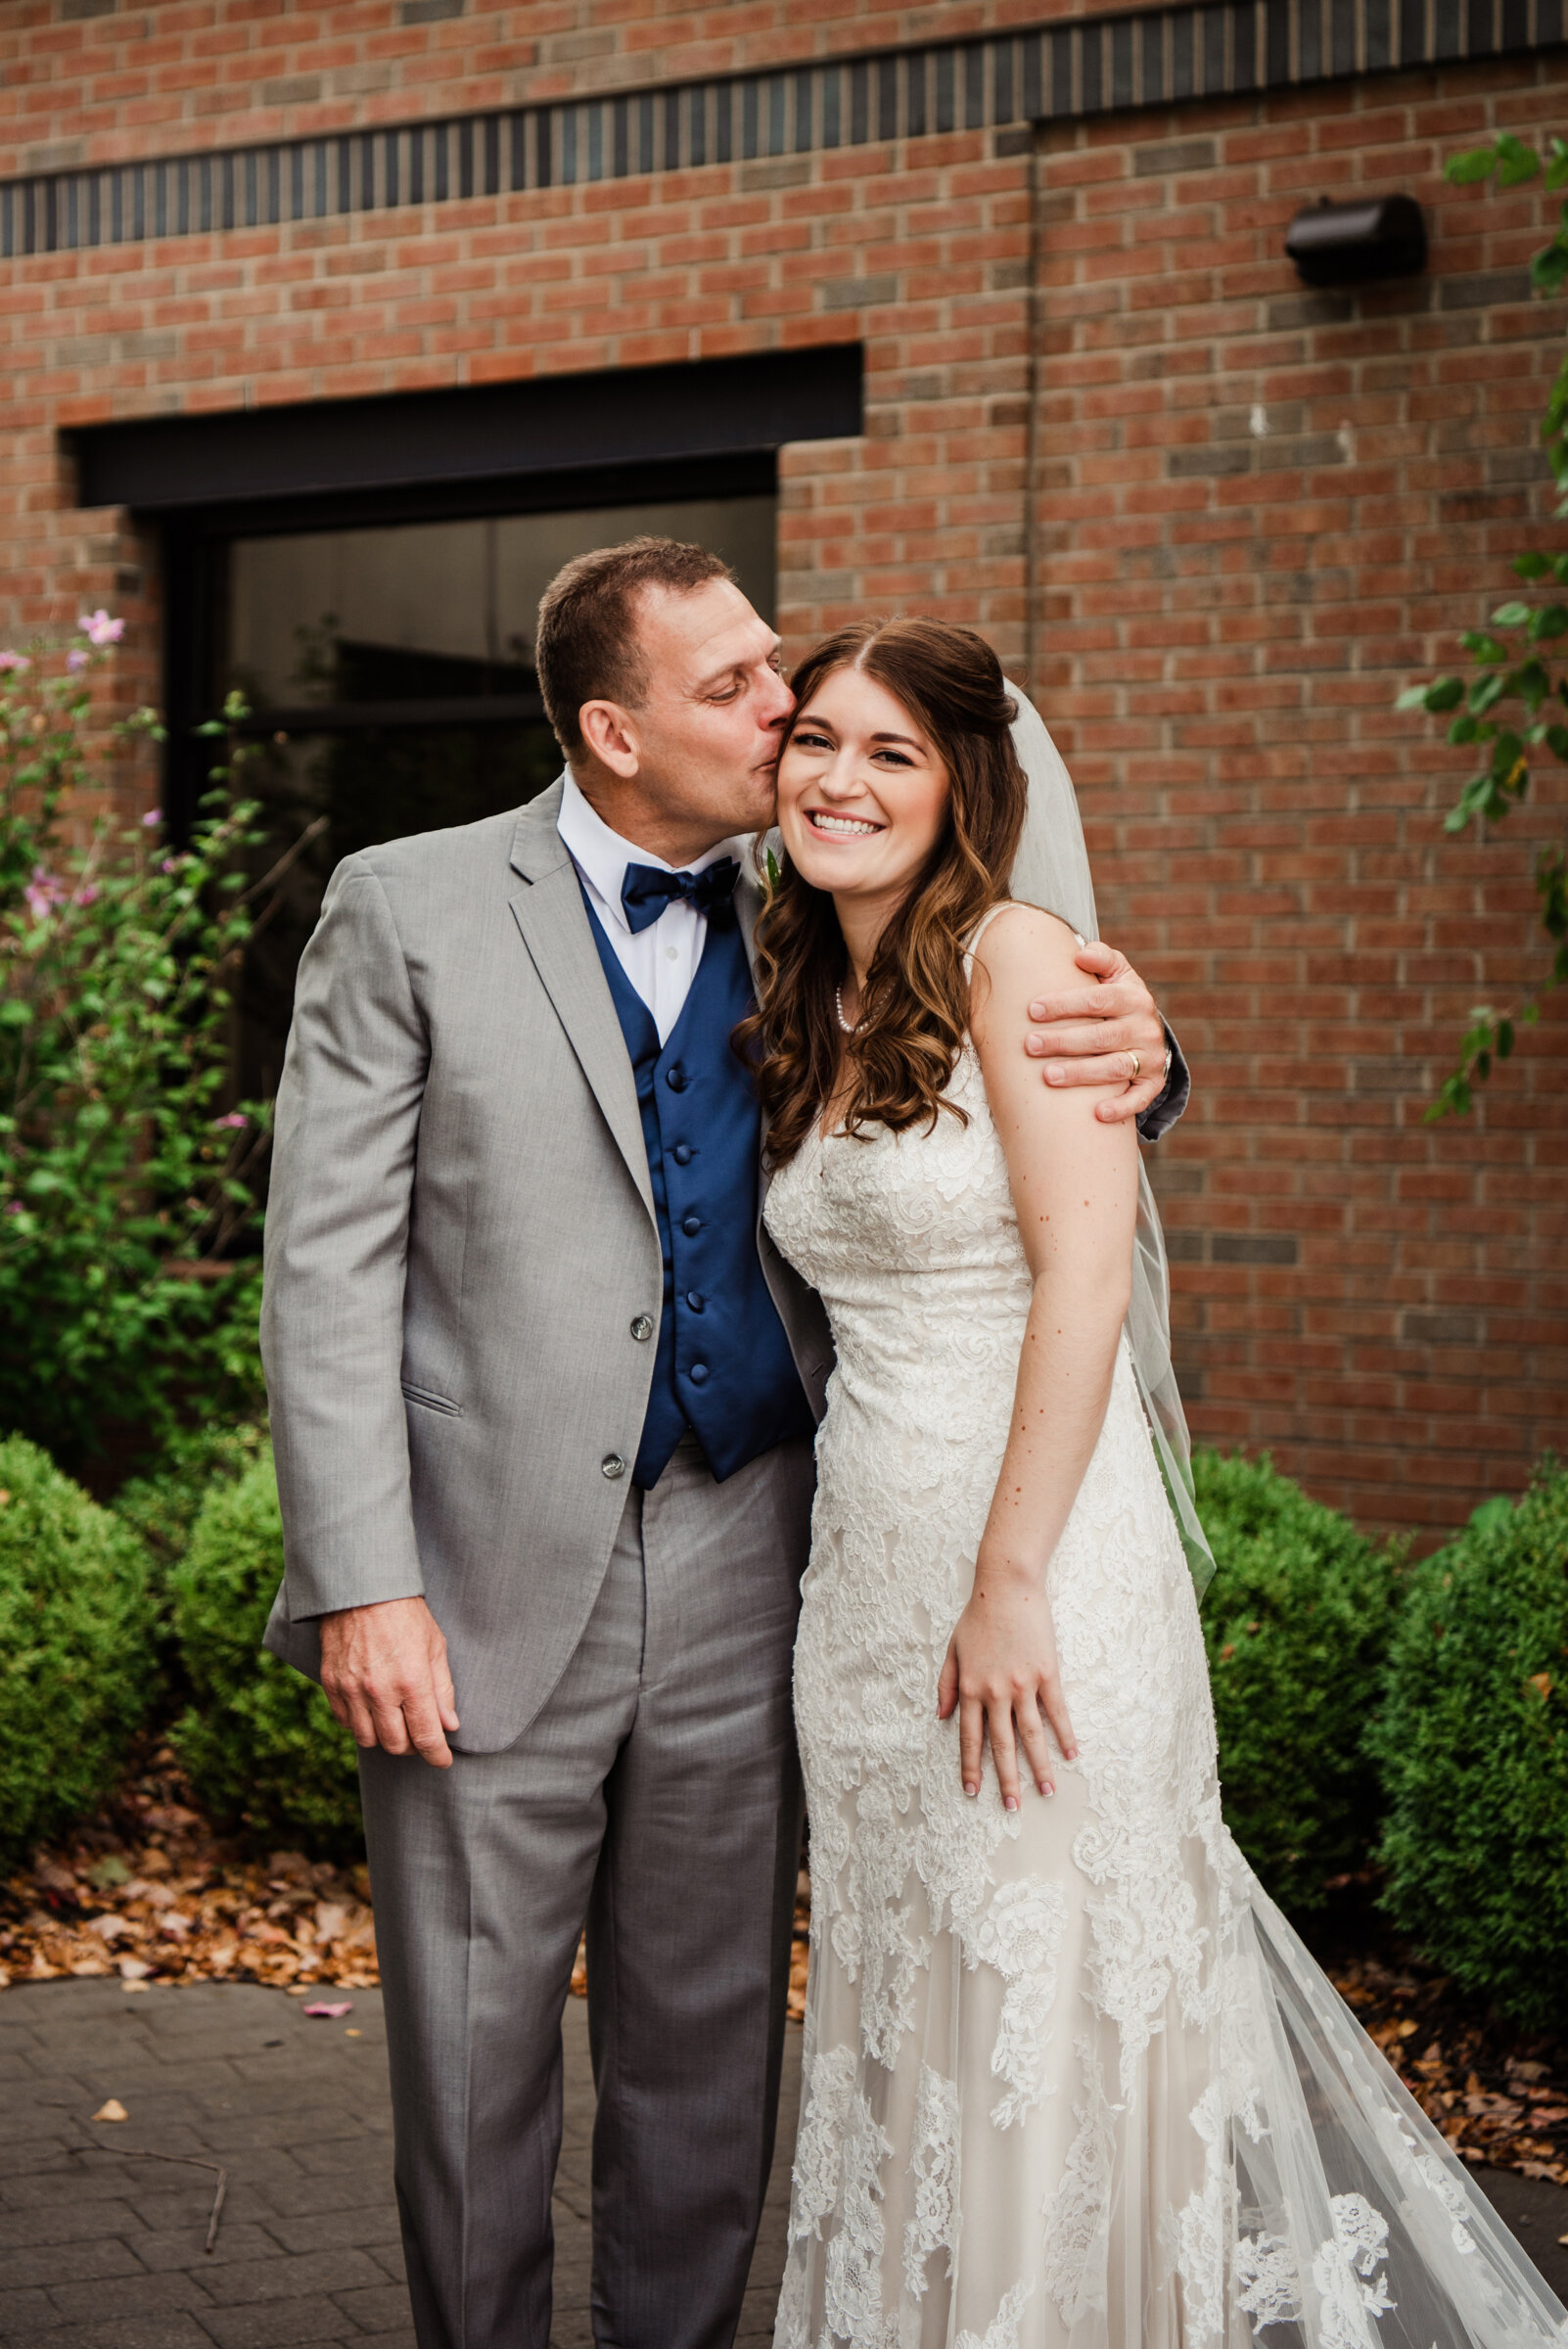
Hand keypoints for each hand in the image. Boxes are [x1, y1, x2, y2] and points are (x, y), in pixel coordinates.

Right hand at [318, 1595, 459, 1767]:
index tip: (443, 1761)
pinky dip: (360, 1724)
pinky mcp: (332, 1684)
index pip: (425, 1736)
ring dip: (385, 1738)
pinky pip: (345, 1723)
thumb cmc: (405, 1614)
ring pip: (368, 1740)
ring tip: (396, 1723)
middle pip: (396, 1744)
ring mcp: (352, 1689)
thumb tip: (449, 1725)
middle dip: (413, 1747)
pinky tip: (372, 1711)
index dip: (437, 1755)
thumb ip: (443, 1689)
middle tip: (421, 1736)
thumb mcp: (435, 1646)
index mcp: (411, 1681)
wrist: (362, 1589)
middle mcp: (379, 1691)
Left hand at [936, 1556, 1076, 1808]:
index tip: (973, 1792)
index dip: (971, 1767)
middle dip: (1006, 1779)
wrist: (1006, 1586)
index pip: (971, 1737)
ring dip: (1038, 1766)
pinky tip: (1072, 1754)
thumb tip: (941, 1716)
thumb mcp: (953, 1649)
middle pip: (1002, 1744)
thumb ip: (946, 1684)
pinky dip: (1065, 1734)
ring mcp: (1023, 1684)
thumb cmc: (978, 1615)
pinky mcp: (1047, 1673)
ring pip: (1032, 1735)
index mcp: (971, 1688)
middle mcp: (996, 1692)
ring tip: (1047, 1792)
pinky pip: (1057, 1711)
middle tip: (1012, 1807)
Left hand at [1024, 939, 1166, 1123]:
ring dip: (1081, 1073)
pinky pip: (1139, 1098)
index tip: (1032, 1010)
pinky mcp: (1153, 1083)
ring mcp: (1151, 1057)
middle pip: (1101, 1036)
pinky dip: (1121, 1107)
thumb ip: (1101, 958)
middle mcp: (1145, 1027)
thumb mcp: (1116, 974)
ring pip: (1115, 1068)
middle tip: (1029, 1045)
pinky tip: (1097, 1113)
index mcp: (1134, 997)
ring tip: (1047, 1076)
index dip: (1065, 1004)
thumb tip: (1080, 955)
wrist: (1147, 1031)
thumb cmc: (1117, 999)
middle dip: (1063, 1041)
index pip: (1098, 999)